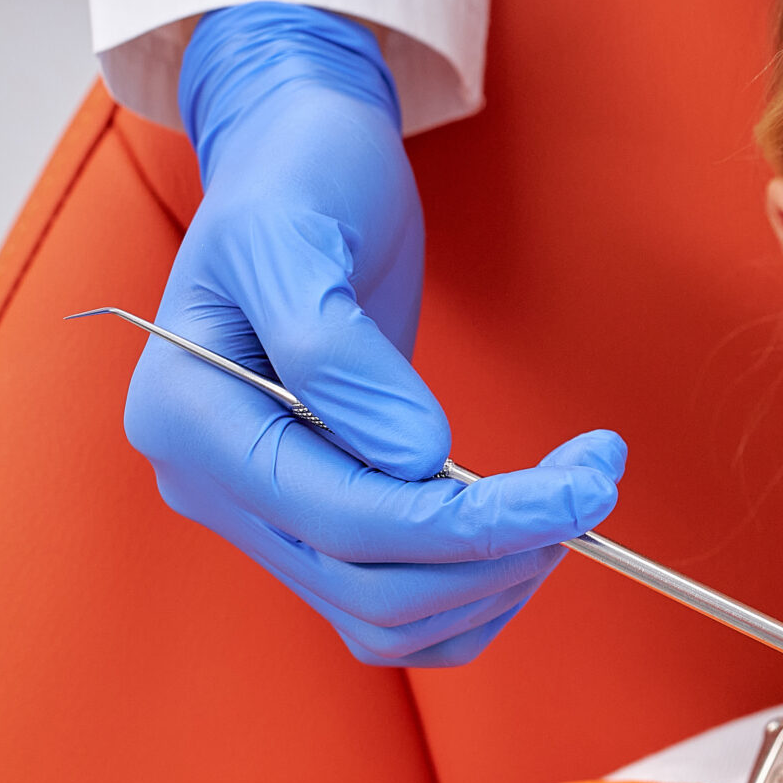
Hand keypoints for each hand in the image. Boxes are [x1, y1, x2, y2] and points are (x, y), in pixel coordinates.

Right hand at [123, 3, 622, 663]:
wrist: (298, 163)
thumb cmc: (296, 179)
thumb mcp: (297, 234)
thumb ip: (335, 350)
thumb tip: (413, 458)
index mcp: (188, 421)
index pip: (344, 520)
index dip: (475, 522)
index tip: (584, 483)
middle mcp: (212, 486)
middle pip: (371, 589)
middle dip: (501, 551)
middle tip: (594, 482)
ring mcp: (264, 510)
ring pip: (386, 619)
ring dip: (496, 579)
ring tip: (570, 497)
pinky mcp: (318, 516)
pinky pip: (396, 606)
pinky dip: (474, 588)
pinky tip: (530, 525)